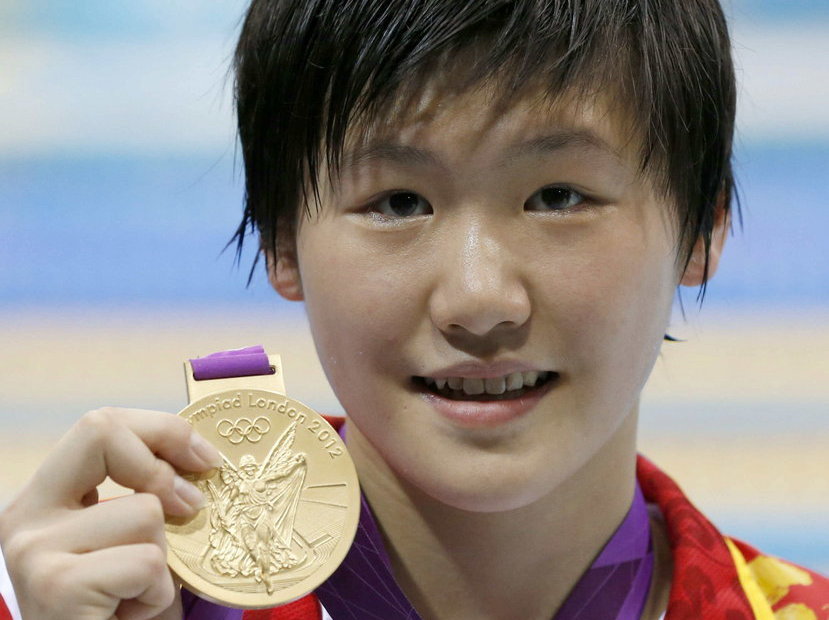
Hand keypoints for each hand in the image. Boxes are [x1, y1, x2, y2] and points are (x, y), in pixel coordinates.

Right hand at [0, 407, 221, 619]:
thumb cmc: (121, 609)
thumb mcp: (134, 539)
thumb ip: (150, 493)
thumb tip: (202, 457)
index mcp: (45, 496)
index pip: (100, 425)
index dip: (162, 430)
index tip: (205, 459)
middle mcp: (25, 514)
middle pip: (101, 431)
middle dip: (162, 465)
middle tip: (190, 507)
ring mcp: (33, 548)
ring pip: (145, 510)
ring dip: (164, 560)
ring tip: (135, 595)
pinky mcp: (55, 585)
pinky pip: (147, 562)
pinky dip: (156, 594)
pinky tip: (128, 615)